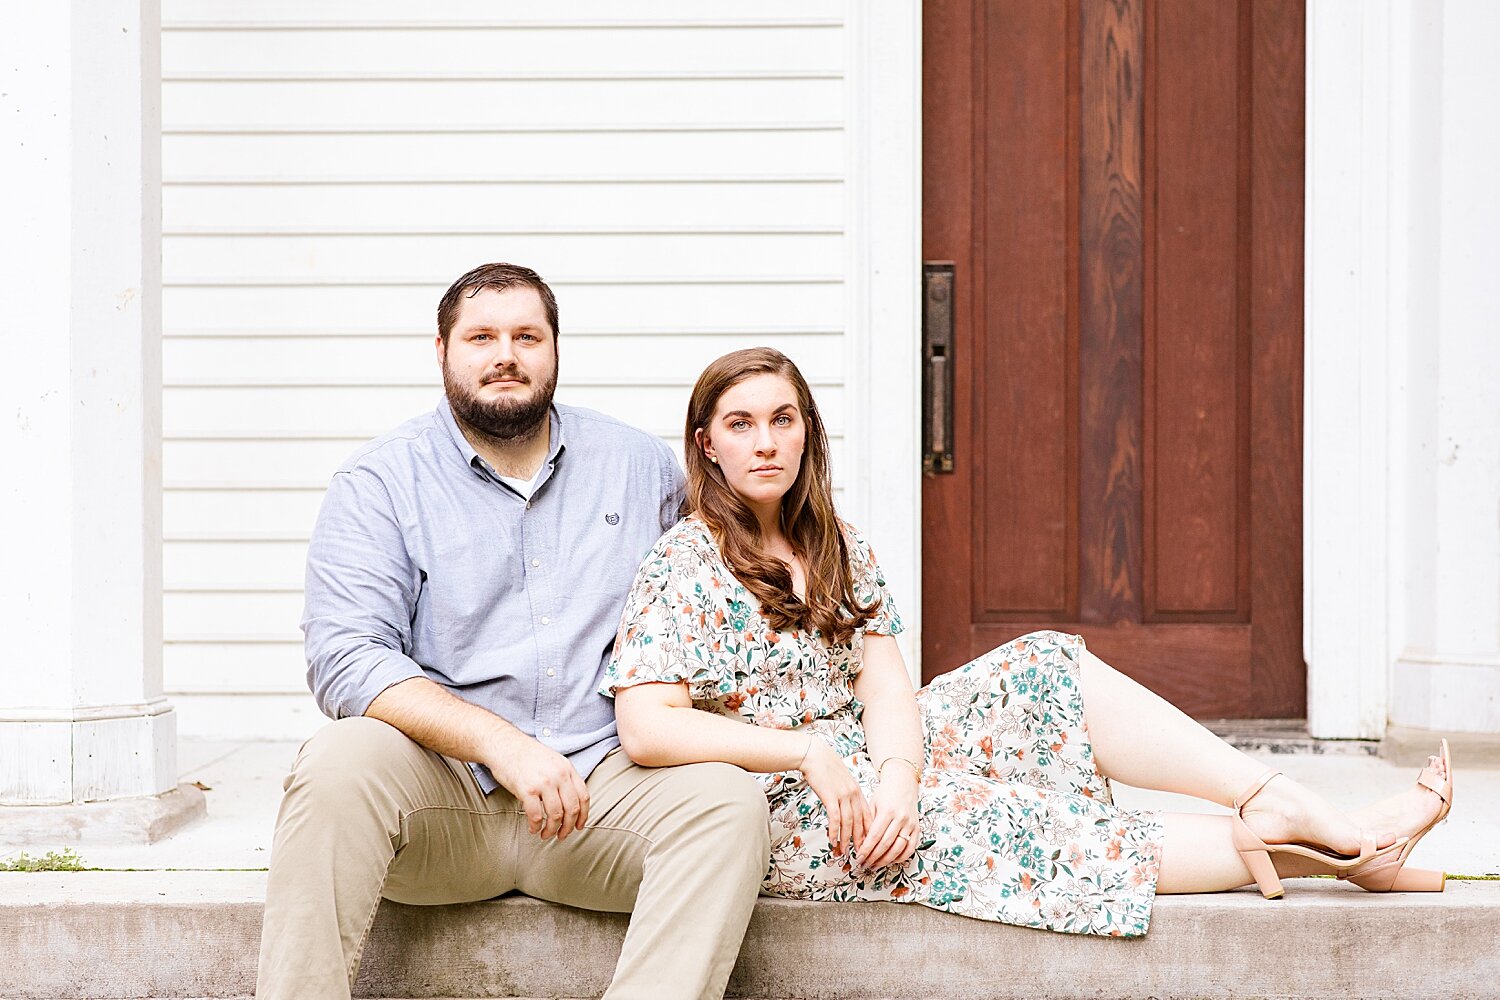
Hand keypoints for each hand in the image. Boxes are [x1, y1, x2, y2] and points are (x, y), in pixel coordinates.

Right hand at [485, 732, 589, 841]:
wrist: (504, 745)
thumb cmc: (526, 755)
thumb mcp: (553, 761)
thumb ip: (564, 777)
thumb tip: (570, 801)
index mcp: (567, 768)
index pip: (583, 796)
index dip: (583, 815)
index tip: (578, 826)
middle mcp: (559, 775)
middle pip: (571, 809)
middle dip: (568, 827)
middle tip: (562, 836)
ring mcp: (544, 782)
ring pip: (556, 815)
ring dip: (552, 830)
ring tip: (545, 835)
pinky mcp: (527, 790)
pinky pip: (536, 816)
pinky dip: (536, 826)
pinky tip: (533, 829)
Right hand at [799, 736, 869, 855]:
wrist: (815, 755)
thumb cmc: (826, 768)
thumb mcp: (842, 781)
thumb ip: (848, 795)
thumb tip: (848, 810)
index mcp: (858, 792)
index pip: (867, 817)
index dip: (868, 833)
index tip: (867, 845)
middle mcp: (853, 795)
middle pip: (860, 823)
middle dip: (860, 841)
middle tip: (859, 855)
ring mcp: (843, 795)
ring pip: (848, 823)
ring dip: (846, 840)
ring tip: (844, 852)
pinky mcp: (831, 796)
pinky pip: (835, 818)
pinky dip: (834, 831)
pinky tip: (832, 840)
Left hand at [855, 765, 919, 868]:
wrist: (903, 783)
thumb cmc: (885, 793)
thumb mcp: (873, 804)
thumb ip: (868, 823)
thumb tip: (859, 843)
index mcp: (887, 811)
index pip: (875, 836)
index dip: (866, 849)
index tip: (858, 858)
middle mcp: (900, 818)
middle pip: (885, 845)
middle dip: (873, 858)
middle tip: (864, 865)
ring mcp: (910, 824)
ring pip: (898, 849)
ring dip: (885, 861)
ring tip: (875, 866)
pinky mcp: (917, 829)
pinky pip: (910, 848)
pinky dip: (900, 858)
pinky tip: (891, 861)